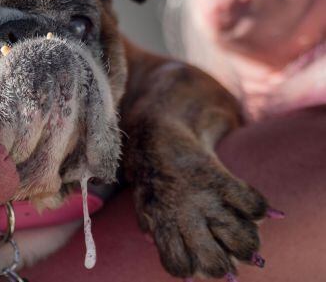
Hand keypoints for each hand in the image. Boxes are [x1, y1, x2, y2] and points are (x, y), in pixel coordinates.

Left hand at [131, 146, 267, 279]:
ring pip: (241, 238)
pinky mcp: (221, 178)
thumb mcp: (144, 207)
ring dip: (247, 242)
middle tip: (224, 252)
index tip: (195, 259)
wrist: (157, 135)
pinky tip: (246, 206)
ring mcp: (205, 196)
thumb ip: (158, 234)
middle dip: (224, 264)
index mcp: (162, 222)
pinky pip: (253, 205)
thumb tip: (184, 272)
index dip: (191, 268)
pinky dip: (257, 210)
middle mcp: (184, 212)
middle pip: (214, 261)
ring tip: (240, 233)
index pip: (180, 266)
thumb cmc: (153, 177)